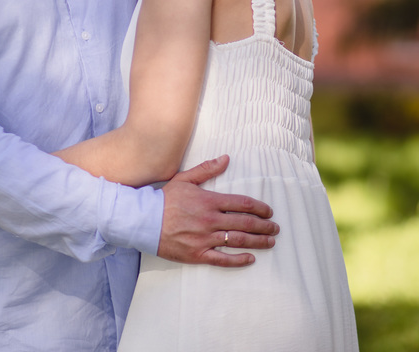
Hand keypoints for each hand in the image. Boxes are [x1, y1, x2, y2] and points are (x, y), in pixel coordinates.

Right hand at [156, 155, 277, 266]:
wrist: (143, 221)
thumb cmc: (164, 199)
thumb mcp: (185, 179)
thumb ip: (207, 169)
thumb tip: (226, 158)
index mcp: (209, 201)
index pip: (242, 203)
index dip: (260, 207)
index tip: (269, 211)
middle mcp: (210, 220)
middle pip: (245, 223)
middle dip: (264, 226)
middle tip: (275, 227)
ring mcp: (204, 239)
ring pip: (237, 241)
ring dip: (258, 241)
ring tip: (270, 241)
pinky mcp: (197, 254)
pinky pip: (222, 260)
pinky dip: (238, 260)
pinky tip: (250, 258)